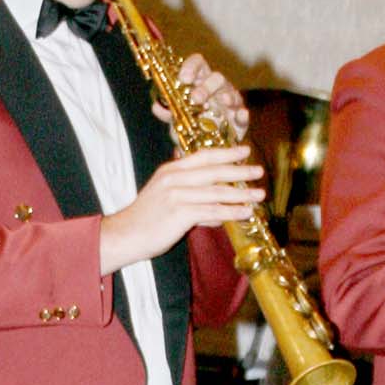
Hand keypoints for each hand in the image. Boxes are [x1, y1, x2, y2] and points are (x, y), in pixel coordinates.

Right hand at [98, 144, 264, 272]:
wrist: (125, 234)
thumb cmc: (147, 219)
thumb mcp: (167, 201)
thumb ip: (193, 203)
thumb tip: (218, 215)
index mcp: (171, 171)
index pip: (203, 157)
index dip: (225, 152)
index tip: (245, 150)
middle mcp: (174, 178)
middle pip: (213, 171)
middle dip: (239, 170)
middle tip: (259, 171)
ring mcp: (177, 195)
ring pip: (216, 191)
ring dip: (241, 194)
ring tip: (259, 195)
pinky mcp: (180, 213)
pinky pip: (212, 211)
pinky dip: (232, 212)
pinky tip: (246, 213)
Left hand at [153, 53, 249, 142]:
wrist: (207, 149)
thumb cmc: (192, 128)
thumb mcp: (177, 121)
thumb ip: (168, 113)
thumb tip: (156, 106)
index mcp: (199, 82)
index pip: (198, 63)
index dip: (191, 67)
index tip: (184, 79)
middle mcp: (216, 89)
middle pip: (216, 77)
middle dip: (207, 86)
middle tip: (196, 99)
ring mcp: (231, 103)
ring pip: (232, 92)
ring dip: (227, 96)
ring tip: (223, 102)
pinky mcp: (240, 120)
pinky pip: (244, 114)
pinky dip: (243, 115)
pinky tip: (240, 115)